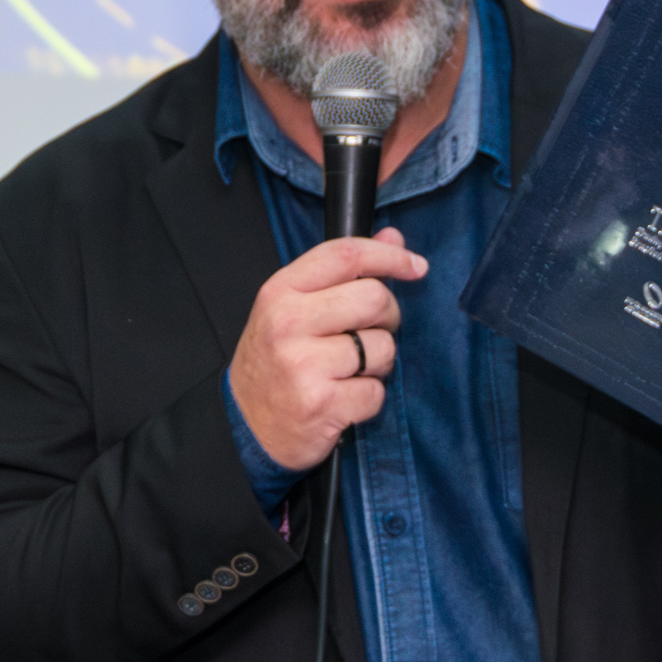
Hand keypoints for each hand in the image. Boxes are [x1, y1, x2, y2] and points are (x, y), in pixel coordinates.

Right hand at [228, 227, 423, 470]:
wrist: (245, 424)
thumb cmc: (274, 361)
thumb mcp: (295, 307)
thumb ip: (343, 272)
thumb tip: (394, 237)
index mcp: (281, 291)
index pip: (345, 254)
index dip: (390, 256)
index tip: (415, 266)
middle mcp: (288, 323)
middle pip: (374, 298)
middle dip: (388, 317)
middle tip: (372, 332)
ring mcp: (303, 364)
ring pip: (382, 347)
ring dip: (378, 362)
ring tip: (350, 370)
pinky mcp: (321, 404)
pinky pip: (376, 391)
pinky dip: (369, 397)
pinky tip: (344, 398)